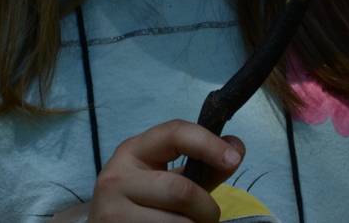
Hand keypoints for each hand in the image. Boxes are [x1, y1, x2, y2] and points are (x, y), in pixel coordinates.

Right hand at [84, 119, 244, 222]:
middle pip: (180, 190)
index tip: (234, 159)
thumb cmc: (141, 202)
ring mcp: (112, 209)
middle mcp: (117, 175)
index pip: (174, 133)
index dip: (208, 144)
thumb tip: (236, 147)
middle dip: (206, 209)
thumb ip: (202, 165)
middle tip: (209, 217)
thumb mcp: (167, 178)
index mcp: (133, 150)